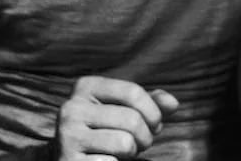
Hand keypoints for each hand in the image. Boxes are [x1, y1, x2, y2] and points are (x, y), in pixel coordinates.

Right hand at [54, 76, 178, 159]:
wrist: (73, 159)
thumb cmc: (107, 132)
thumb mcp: (126, 111)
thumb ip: (150, 104)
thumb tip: (172, 103)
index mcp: (85, 87)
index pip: (132, 92)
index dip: (153, 111)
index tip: (155, 124)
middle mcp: (72, 108)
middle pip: (132, 119)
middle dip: (145, 137)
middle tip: (140, 143)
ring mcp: (68, 136)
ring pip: (125, 143)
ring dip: (132, 152)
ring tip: (123, 152)